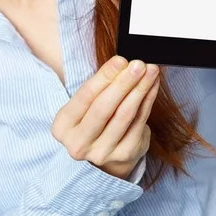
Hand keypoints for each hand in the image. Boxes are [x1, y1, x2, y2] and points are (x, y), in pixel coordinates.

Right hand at [51, 55, 159, 179]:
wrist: (105, 150)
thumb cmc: (94, 117)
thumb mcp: (87, 103)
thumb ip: (100, 84)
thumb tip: (123, 64)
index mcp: (63, 126)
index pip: (86, 95)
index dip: (105, 76)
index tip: (121, 60)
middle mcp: (78, 143)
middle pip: (105, 107)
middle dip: (124, 82)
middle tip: (139, 65)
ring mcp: (102, 153)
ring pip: (125, 115)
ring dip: (140, 89)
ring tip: (151, 71)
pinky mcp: (125, 155)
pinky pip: (139, 122)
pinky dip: (148, 100)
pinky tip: (152, 86)